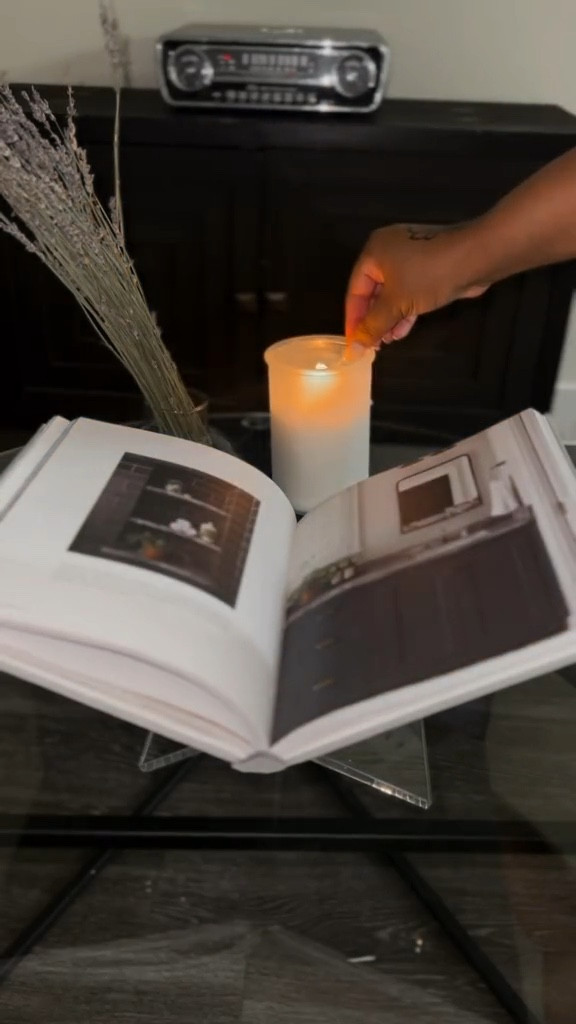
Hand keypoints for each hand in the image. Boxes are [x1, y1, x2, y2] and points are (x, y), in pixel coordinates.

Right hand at [345, 223, 487, 348]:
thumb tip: (356, 346)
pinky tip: (401, 330)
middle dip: (373, 320)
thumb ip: (373, 325)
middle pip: (373, 292)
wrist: (476, 256)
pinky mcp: (428, 267)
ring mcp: (410, 258)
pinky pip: (409, 291)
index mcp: (374, 252)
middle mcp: (389, 251)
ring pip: (392, 294)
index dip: (353, 319)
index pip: (355, 290)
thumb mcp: (396, 303)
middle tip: (372, 345)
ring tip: (387, 342)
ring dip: (389, 319)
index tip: (354, 343)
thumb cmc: (429, 275)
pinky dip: (404, 310)